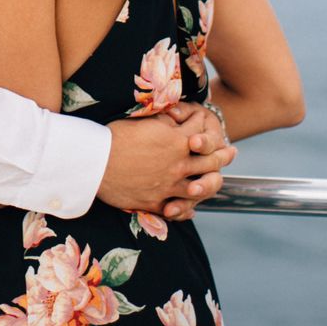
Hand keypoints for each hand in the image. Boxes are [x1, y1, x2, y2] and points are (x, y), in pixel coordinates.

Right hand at [97, 117, 236, 220]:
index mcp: (176, 140)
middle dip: (223, 154)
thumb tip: (174, 117)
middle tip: (231, 152)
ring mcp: (170, 186)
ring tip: (218, 180)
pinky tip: (191, 208)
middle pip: (210, 160)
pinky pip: (179, 209)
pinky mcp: (157, 203)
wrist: (95, 163)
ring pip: (201, 187)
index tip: (208, 123)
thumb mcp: (143, 121)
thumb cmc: (114, 137)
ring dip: (211, 183)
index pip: (200, 130)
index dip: (206, 125)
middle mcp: (178, 164)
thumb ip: (163, 121)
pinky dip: (186, 209)